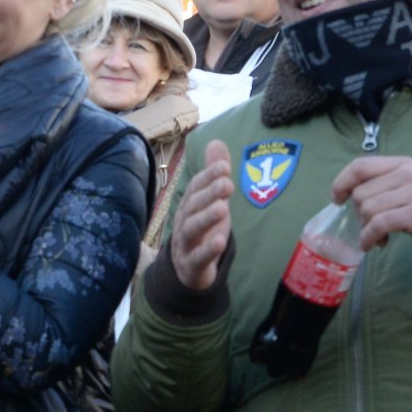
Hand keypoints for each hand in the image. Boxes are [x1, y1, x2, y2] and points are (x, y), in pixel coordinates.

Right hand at [169, 140, 233, 290]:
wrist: (187, 270)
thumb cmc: (202, 230)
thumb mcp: (211, 201)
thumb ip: (214, 174)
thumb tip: (216, 141)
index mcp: (189, 206)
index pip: (196, 188)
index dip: (208, 177)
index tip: (224, 166)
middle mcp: (183, 222)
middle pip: (193, 206)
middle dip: (209, 193)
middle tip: (228, 183)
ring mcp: (186, 244)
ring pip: (192, 229)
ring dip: (206, 217)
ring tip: (223, 208)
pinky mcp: (192, 265)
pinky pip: (198, 257)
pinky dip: (207, 250)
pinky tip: (220, 242)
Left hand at [331, 155, 411, 250]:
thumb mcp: (408, 183)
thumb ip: (383, 183)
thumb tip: (347, 196)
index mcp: (402, 163)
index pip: (360, 166)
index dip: (342, 182)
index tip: (336, 199)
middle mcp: (407, 174)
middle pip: (361, 193)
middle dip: (358, 213)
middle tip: (368, 225)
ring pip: (368, 209)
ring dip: (365, 228)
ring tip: (375, 236)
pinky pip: (379, 225)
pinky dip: (369, 237)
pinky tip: (372, 244)